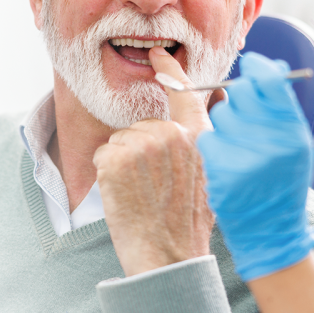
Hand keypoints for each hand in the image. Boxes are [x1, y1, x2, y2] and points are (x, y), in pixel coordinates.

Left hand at [93, 47, 213, 276]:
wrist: (166, 256)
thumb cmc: (185, 225)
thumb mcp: (210, 180)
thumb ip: (202, 147)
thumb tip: (203, 114)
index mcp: (199, 139)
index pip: (184, 93)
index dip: (169, 71)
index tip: (158, 55)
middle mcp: (172, 136)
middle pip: (142, 126)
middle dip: (138, 150)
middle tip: (151, 187)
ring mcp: (142, 146)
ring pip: (120, 140)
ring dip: (123, 164)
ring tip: (140, 193)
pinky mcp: (115, 160)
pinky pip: (103, 154)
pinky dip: (106, 174)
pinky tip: (124, 196)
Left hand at [195, 53, 313, 281]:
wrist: (269, 230)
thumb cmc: (281, 181)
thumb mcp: (294, 143)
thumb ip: (280, 107)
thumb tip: (264, 66)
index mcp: (294, 131)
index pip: (270, 81)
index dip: (258, 69)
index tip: (251, 65)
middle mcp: (271, 142)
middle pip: (239, 94)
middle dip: (238, 98)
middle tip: (243, 114)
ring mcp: (243, 156)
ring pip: (220, 114)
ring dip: (224, 124)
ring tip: (237, 146)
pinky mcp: (219, 171)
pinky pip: (205, 139)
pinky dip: (211, 146)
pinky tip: (223, 161)